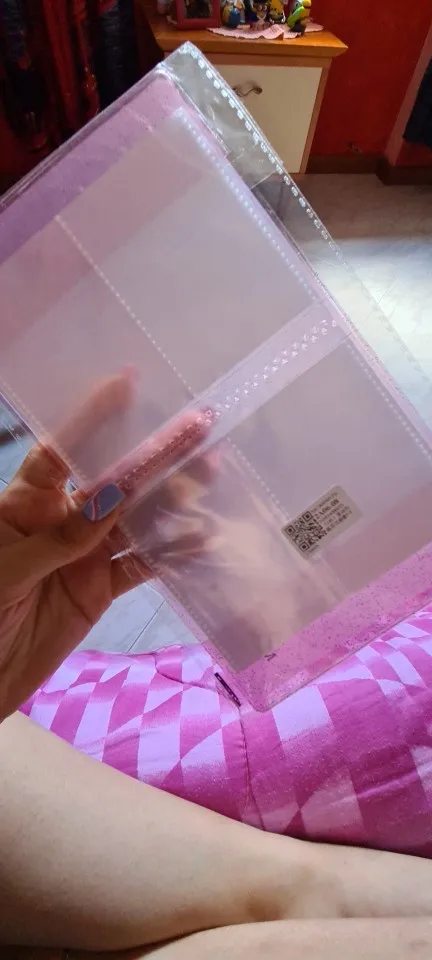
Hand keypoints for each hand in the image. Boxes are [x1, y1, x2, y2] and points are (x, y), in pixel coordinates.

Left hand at [0, 374, 210, 719]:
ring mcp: (83, 555)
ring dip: (173, 498)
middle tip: (198, 425)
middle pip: (111, 481)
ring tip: (212, 471)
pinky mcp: (99, 590)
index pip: (59, 451)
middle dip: (153, 455)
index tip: (127, 383)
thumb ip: (57, 539)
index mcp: (22, 505)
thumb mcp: (5, 573)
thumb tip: (110, 501)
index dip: (91, 417)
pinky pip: (140, 567)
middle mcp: (58, 521)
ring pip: (135, 520)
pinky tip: (201, 537)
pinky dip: (171, 555)